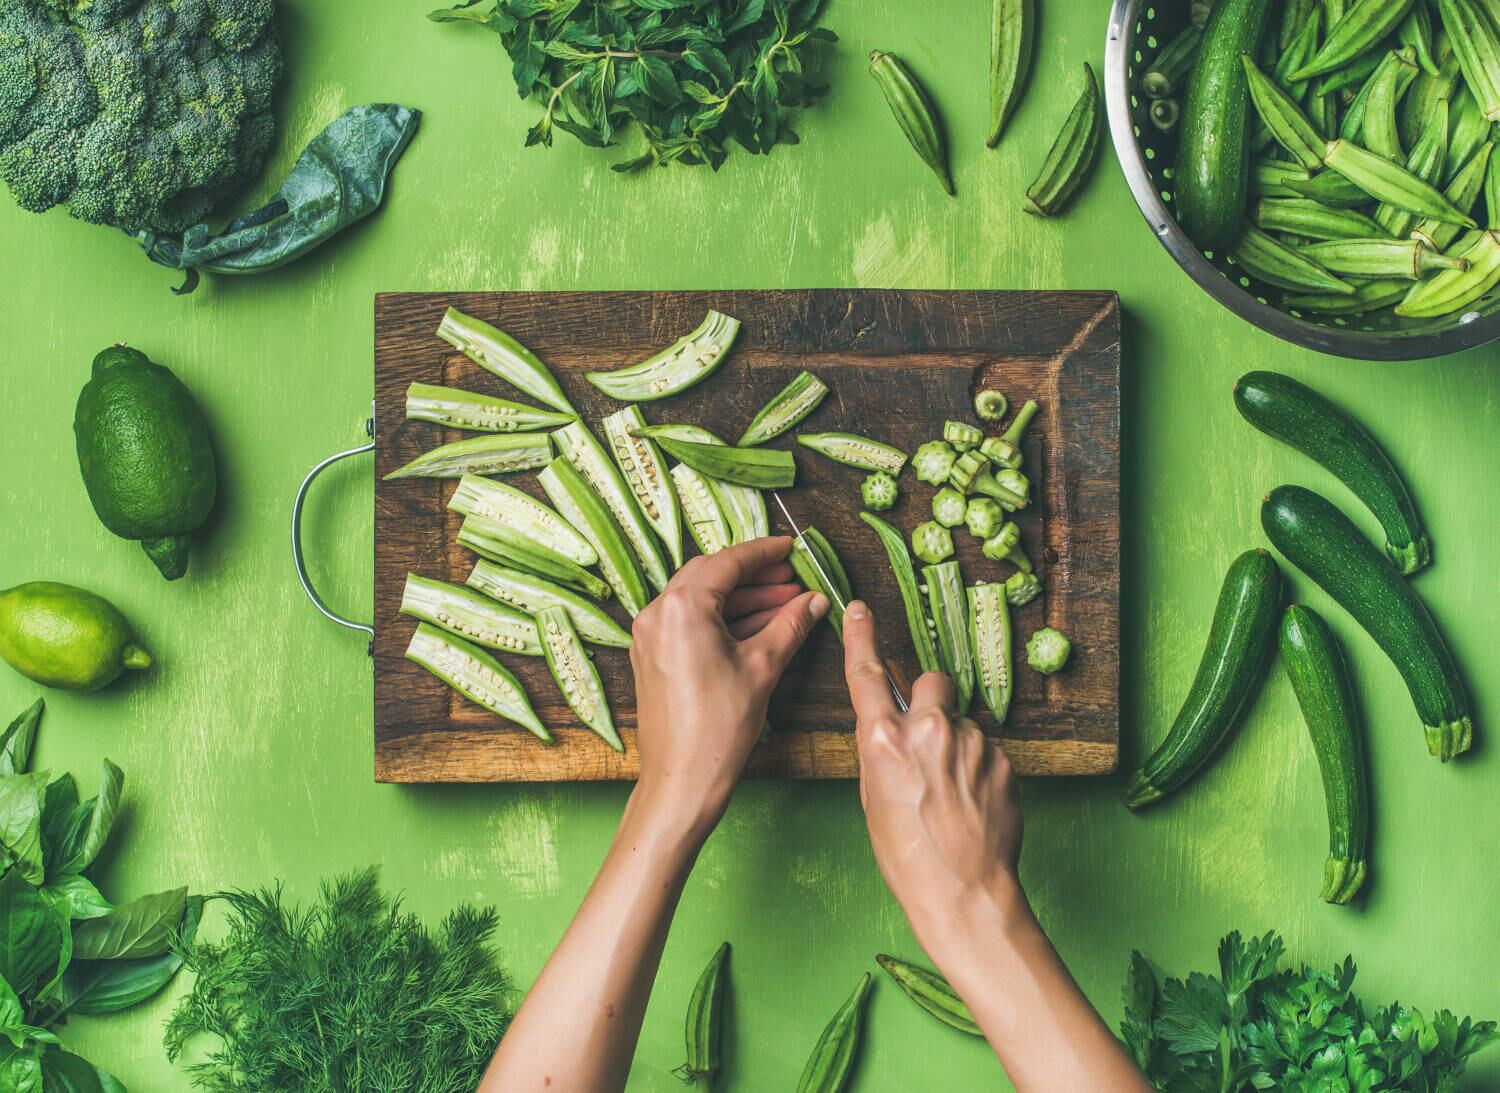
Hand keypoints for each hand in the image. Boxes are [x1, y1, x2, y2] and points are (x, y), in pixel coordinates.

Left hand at [630, 536, 827, 833]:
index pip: (728, 562)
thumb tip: (814, 601)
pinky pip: (689, 622)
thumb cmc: (718, 728)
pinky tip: (759, 626)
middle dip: (755, 576)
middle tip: (792, 578)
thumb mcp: (763, 668)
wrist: (682, 780)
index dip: (764, 553)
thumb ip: (790, 625)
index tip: (790, 549)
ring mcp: (650, 636)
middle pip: (711, 576)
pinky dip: (723, 620)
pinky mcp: (652, 656)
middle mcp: (657, 614)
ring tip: (786, 603)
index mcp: (681, 608)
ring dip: (742, 599)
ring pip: (701, 600)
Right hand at [842, 599, 1024, 957]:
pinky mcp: (1002, 759)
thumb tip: (893, 731)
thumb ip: (882, 752)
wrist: (964, 893)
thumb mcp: (872, 798)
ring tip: (952, 794)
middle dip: (929, 702)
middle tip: (928, 742)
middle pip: (930, 682)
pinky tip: (973, 804)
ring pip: (962, 722)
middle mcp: (928, 731)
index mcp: (884, 741)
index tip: (859, 609)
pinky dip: (979, 769)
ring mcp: (971, 743)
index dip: (860, 637)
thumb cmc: (908, 857)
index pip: (866, 675)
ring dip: (956, 744)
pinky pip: (986, 749)